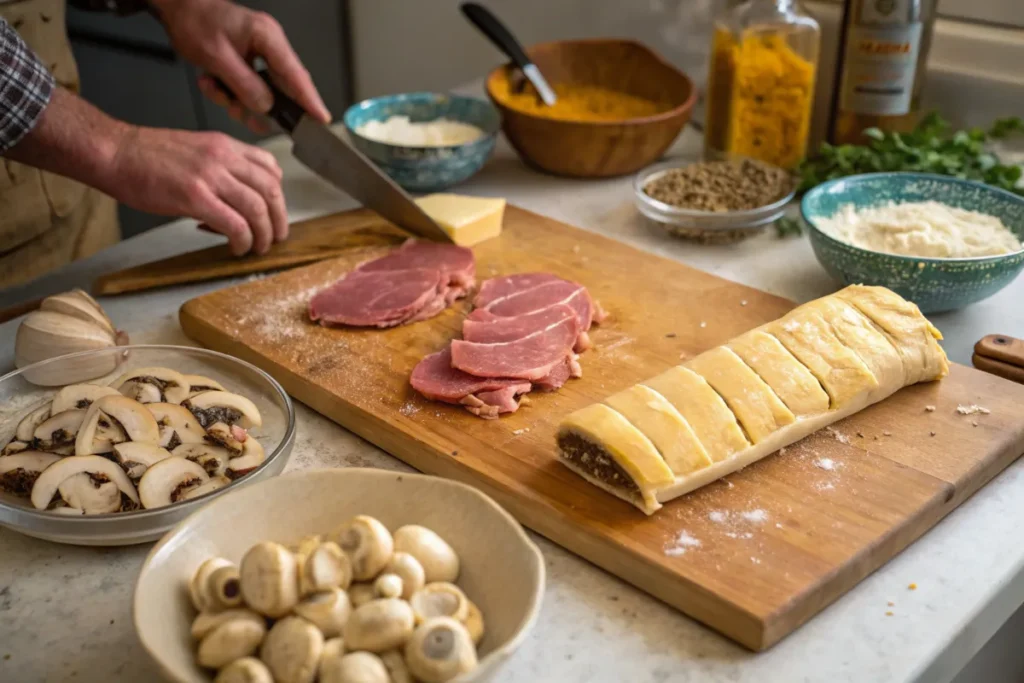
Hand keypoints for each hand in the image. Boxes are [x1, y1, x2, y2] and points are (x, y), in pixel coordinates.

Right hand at [104, 125, 287, 254]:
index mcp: (224, 145)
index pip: (270, 168)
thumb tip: (236, 196)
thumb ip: (219, 167)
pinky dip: (242, 240)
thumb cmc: (145, 156)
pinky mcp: (195, 197)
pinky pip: (235, 224)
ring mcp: (210, 176)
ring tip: (257, 248)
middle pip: (271, 191)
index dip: (278, 195)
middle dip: (278, 220)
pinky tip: (237, 248)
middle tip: (274, 238)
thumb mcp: (194, 150)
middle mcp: (223, 157)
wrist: (113, 152)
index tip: (273, 212)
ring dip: (263, 235)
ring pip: (257, 209)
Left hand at [150, 0, 329, 132]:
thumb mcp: (217, 57)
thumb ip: (244, 84)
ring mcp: (260, 54)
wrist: (178, 8)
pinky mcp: (249, 62)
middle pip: (282, 87)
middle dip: (263, 107)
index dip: (310, 100)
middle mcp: (269, 45)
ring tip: (216, 90)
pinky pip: (249, 88)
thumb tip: (267, 106)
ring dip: (239, 100)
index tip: (321, 119)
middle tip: (249, 118)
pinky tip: (213, 83)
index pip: (296, 75)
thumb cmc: (195, 22)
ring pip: (262, 92)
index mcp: (268, 37)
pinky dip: (230, 93)